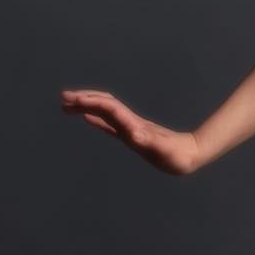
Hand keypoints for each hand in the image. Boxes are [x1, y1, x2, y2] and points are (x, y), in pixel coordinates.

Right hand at [60, 88, 202, 175]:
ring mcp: (131, 128)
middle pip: (104, 105)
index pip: (109, 109)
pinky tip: (87, 118)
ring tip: (67, 106)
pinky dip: (96, 119)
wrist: (192, 154)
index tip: (73, 101)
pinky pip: (110, 125)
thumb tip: (134, 134)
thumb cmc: (178, 155)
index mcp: (133, 125)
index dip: (91, 103)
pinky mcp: (133, 136)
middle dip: (84, 100)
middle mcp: (130, 123)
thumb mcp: (164, 150)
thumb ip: (150, 142)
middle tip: (63, 99)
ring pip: (104, 112)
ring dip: (87, 106)